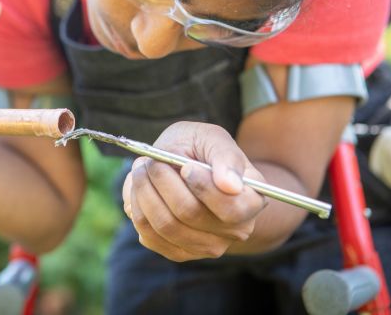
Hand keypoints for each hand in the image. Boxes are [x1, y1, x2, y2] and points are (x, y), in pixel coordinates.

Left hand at [122, 121, 266, 261]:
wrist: (186, 166)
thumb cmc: (202, 150)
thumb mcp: (214, 139)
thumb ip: (225, 157)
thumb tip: (230, 185)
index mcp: (252, 199)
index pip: (230, 208)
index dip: (203, 187)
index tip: (186, 166)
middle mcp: (236, 230)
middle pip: (190, 214)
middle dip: (164, 181)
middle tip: (152, 161)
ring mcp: (209, 246)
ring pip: (166, 225)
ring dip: (145, 192)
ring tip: (143, 170)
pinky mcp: (180, 253)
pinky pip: (150, 235)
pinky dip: (138, 207)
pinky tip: (142, 190)